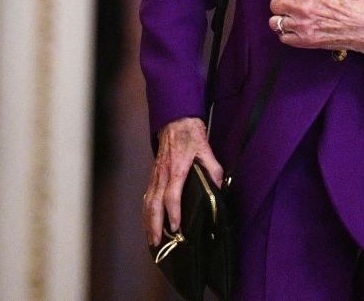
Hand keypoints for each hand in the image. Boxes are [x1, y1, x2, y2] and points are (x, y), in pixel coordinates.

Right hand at [142, 117, 222, 246]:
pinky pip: (147, 196)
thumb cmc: (191, 135)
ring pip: (148, 202)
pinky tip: (147, 222)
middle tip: (157, 242)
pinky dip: (146, 211)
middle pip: (154, 203)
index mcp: (176, 169)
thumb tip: (218, 188)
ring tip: (151, 239)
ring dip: (148, 221)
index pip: (172, 195)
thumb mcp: (207, 149)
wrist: (176, 121)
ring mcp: (155, 175)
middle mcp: (162, 174)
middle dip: (154, 224)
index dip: (173, 212)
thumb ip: (214, 169)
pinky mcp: (153, 175)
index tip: (175, 227)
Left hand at [269, 0, 363, 58]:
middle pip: (274, 4)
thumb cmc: (354, 9)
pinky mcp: (306, 41)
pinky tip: (297, 32)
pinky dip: (288, 35)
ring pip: (274, 22)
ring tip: (291, 21)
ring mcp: (303, 26)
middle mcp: (303, 8)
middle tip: (287, 8)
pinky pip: (283, 38)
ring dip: (281, 21)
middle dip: (280, 6)